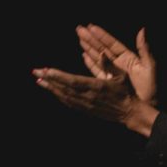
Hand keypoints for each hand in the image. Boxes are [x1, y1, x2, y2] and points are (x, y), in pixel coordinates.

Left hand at [33, 64, 158, 136]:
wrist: (130, 113)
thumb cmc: (126, 92)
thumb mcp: (121, 76)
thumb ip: (109, 65)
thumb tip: (102, 52)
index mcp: (96, 87)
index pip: (72, 81)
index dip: (58, 76)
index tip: (46, 70)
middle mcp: (88, 96)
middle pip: (63, 88)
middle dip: (49, 80)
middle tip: (35, 72)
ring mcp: (85, 104)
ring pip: (63, 96)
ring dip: (50, 88)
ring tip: (39, 80)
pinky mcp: (85, 109)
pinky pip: (68, 102)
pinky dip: (58, 95)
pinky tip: (51, 90)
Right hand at [76, 24, 155, 103]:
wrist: (145, 108)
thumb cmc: (150, 89)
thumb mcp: (149, 67)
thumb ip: (144, 49)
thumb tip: (142, 30)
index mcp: (128, 59)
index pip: (112, 44)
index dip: (101, 35)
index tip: (91, 26)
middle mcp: (118, 64)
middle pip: (101, 48)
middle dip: (90, 38)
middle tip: (79, 28)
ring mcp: (112, 73)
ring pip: (97, 57)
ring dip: (88, 47)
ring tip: (79, 38)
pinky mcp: (107, 82)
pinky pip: (96, 70)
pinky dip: (90, 62)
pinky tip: (83, 55)